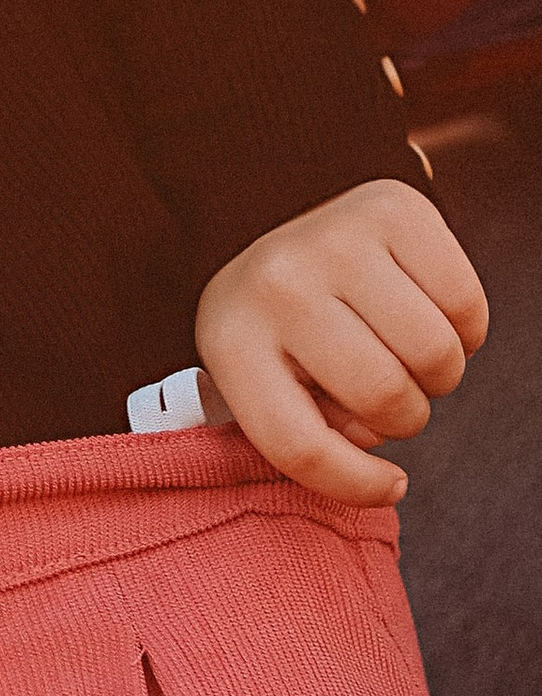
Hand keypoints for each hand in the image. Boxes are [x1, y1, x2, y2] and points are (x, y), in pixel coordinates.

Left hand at [194, 179, 489, 506]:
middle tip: (387, 394)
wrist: (292, 232)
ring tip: (406, 356)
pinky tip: (428, 315)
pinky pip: (465, 306)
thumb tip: (383, 480)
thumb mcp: (267, 384)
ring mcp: (333, 238)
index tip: (390, 485)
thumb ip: (307, 440)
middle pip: (383, 397)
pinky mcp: (392, 209)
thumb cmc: (287, 331)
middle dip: (404, 417)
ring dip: (438, 375)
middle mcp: (276, 281)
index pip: (299, 446)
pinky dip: (464, 330)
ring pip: (434, 355)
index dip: (357, 486)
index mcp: (229, 338)